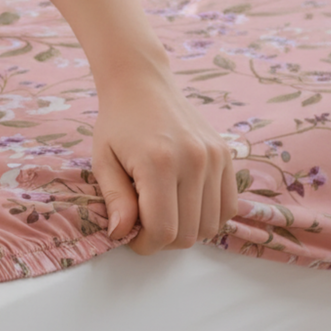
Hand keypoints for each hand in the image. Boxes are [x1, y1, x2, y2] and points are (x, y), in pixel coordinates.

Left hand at [91, 64, 238, 253]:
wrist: (142, 85)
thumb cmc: (117, 124)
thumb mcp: (103, 161)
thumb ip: (115, 200)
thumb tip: (121, 234)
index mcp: (160, 163)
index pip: (163, 230)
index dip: (145, 245)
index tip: (130, 237)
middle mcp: (195, 161)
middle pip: (190, 233)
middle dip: (163, 241)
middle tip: (143, 226)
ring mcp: (216, 158)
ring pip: (212, 225)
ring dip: (187, 231)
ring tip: (162, 213)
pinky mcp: (227, 156)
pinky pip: (228, 206)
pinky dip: (208, 216)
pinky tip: (184, 205)